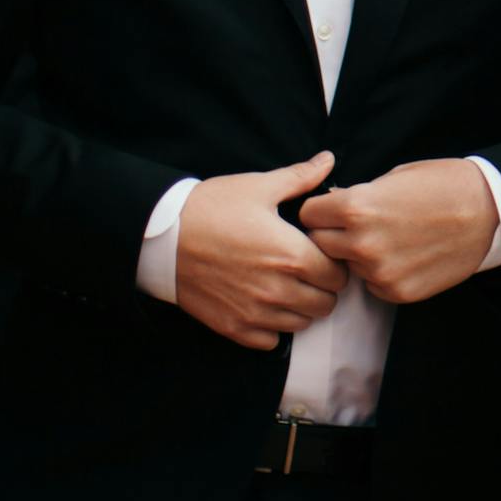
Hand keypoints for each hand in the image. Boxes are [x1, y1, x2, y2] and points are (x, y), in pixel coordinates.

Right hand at [176, 153, 347, 348]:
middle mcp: (279, 290)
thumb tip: (328, 160)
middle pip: (325, 304)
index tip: (322, 255)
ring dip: (300, 307)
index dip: (334, 264)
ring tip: (286, 286)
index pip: (338, 276)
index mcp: (292, 255)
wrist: (162, 236)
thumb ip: (300, 178)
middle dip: (322, 287)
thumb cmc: (212, 208)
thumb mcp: (258, 187)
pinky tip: (264, 304)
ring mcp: (256, 313)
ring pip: (301, 324)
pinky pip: (271, 341)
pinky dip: (273, 327)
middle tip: (307, 271)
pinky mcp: (234, 328)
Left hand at [297, 158, 500, 304]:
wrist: (487, 208)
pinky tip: (404, 255)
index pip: (308, 215)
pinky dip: (381, 273)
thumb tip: (330, 206)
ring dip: (357, 256)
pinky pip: (372, 285)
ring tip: (388, 239)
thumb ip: (356, 196)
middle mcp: (362, 243)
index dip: (319, 210)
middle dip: (331, 235)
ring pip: (347, 266)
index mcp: (356, 207)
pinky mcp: (398, 292)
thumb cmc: (441, 183)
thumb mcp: (392, 177)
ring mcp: (380, 271)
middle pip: (319, 245)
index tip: (330, 210)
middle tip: (353, 228)